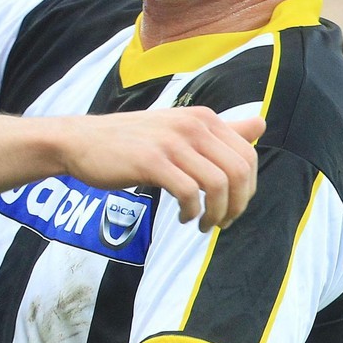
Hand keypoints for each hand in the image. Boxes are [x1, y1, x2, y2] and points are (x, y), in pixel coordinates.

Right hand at [61, 107, 263, 231]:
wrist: (81, 142)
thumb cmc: (130, 141)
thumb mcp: (179, 129)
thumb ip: (222, 129)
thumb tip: (261, 124)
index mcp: (203, 118)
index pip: (247, 155)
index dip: (248, 188)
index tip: (232, 207)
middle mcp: (192, 126)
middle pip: (238, 171)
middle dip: (237, 205)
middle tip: (221, 222)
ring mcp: (171, 143)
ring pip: (217, 184)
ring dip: (215, 213)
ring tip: (201, 224)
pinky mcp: (152, 162)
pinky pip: (188, 192)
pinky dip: (191, 212)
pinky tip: (182, 217)